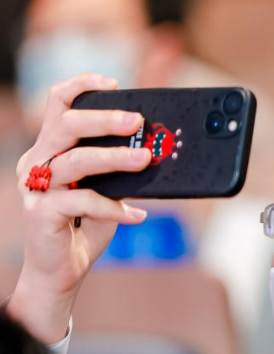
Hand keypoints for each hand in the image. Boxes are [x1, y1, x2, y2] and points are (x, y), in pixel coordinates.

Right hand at [7, 73, 151, 343]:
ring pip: (73, 161)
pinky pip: (79, 202)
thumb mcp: (108, 189)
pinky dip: (113, 208)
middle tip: (138, 121)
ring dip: (113, 159)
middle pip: (65, 125)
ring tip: (145, 161)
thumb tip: (158, 148)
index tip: (114, 83)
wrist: (63, 270)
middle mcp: (37, 161)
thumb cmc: (86, 224)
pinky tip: (137, 215)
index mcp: (51, 147)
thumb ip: (121, 169)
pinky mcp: (41, 213)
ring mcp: (35, 187)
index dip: (82, 86)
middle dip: (104, 119)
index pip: (58, 104)